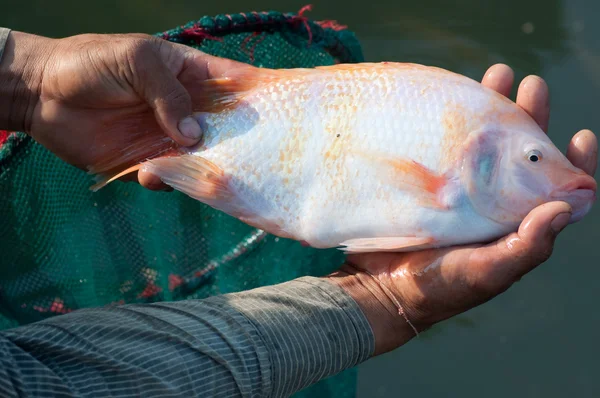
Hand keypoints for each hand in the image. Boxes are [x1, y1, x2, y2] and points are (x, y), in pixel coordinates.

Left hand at [0, 31, 246, 189]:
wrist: (41, 92)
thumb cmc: (92, 63)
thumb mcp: (137, 60)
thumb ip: (168, 93)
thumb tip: (194, 135)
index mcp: (190, 76)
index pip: (233, 85)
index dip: (257, 97)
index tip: (282, 112)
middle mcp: (185, 110)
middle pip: (225, 130)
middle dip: (239, 144)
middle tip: (251, 158)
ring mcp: (167, 138)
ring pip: (201, 159)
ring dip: (202, 168)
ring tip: (192, 168)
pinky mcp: (146, 162)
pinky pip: (168, 178)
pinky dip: (166, 180)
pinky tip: (150, 172)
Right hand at [328, 64, 597, 354]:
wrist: (380, 285)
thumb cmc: (440, 286)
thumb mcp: (487, 272)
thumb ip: (527, 247)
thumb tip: (566, 209)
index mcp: (514, 223)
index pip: (555, 190)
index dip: (574, 164)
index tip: (580, 136)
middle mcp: (491, 202)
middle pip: (520, 153)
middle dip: (529, 116)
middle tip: (529, 84)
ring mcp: (458, 189)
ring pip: (483, 141)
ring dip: (492, 108)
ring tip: (495, 74)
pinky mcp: (428, 182)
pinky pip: (446, 146)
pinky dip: (452, 122)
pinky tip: (451, 99)